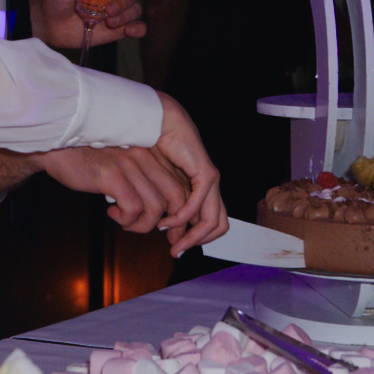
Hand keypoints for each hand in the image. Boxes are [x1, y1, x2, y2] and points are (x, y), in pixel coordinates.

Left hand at [32, 0, 144, 50]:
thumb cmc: (57, 3)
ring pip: (134, 10)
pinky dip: (139, 29)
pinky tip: (130, 31)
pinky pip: (136, 27)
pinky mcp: (117, 30)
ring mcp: (116, 14)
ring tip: (109, 23)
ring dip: (126, 16)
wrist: (52, 25)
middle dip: (122, 3)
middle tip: (108, 11)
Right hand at [35, 146, 190, 234]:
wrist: (56, 147)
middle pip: (176, 196)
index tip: (169, 226)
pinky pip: (133, 209)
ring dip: (143, 225)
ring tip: (126, 223)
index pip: (179, 183)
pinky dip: (126, 220)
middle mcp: (144, 157)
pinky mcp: (112, 176)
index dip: (180, 210)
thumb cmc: (87, 160)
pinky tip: (111, 213)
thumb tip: (157, 211)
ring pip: (156, 208)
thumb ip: (140, 180)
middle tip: (161, 236)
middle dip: (172, 223)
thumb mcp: (122, 166)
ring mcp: (129, 166)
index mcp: (150, 153)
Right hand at [150, 92, 227, 255]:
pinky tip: (166, 220)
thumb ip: (165, 204)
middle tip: (176, 251)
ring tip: (172, 241)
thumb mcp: (159, 183)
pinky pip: (198, 204)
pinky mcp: (206, 173)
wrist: (160, 122)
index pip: (211, 223)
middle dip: (196, 242)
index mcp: (201, 189)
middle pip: (218, 226)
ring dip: (192, 236)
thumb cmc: (155, 149)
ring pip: (212, 220)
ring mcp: (211, 180)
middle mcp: (211, 187)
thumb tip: (161, 228)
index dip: (196, 239)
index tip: (175, 247)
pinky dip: (182, 217)